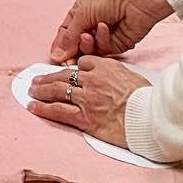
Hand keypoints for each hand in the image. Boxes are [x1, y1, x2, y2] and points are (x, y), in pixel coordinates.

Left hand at [26, 56, 151, 148]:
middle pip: (64, 75)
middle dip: (48, 78)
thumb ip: (116, 74)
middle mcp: (92, 80)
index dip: (72, 68)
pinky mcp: (84, 117)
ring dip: (41, 90)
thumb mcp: (132, 76)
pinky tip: (32, 106)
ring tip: (31, 90)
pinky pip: (58, 111)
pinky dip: (43, 108)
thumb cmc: (147, 99)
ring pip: (57, 91)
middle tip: (36, 79)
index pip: (82, 63)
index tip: (65, 72)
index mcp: (105, 66)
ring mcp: (86, 98)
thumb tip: (111, 78)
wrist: (150, 119)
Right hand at [48, 0, 171, 63]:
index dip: (61, 46)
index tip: (57, 57)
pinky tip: (105, 29)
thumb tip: (58, 53)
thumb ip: (69, 37)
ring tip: (89, 35)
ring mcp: (104, 35)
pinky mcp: (117, 44)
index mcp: (80, 12)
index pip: (66, 33)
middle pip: (77, 45)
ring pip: (90, 51)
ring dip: (88, 45)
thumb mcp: (82, 13)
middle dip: (74, 50)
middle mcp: (91, 24)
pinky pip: (105, 50)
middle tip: (70, 57)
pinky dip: (103, 41)